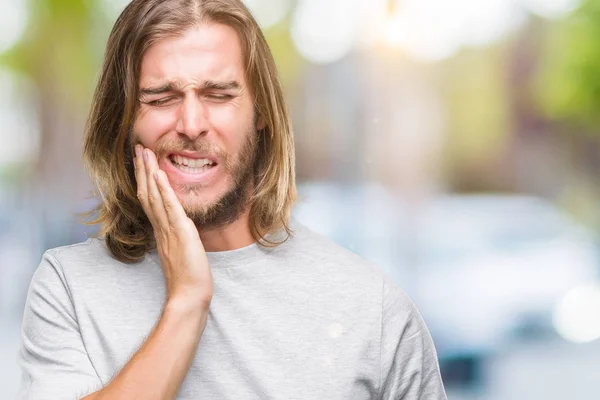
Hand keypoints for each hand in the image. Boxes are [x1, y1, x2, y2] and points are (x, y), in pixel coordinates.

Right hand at [134, 144, 212, 309]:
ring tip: (145, 152)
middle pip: (147, 192)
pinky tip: (159, 174)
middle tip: (138, 148)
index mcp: (161, 230)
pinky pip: (169, 207)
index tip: (142, 162)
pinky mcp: (180, 232)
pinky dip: (163, 190)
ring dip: (149, 172)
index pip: (149, 200)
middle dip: (142, 169)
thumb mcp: (180, 251)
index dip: (144, 180)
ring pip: (154, 195)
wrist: (189, 294)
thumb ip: (176, 237)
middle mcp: (161, 227)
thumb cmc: (187, 277)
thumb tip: (178, 227)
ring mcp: (168, 229)